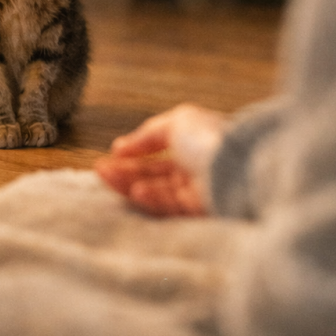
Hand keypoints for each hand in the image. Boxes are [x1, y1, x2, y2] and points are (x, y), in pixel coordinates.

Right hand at [96, 104, 227, 217]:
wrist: (236, 167)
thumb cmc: (210, 138)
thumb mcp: (178, 121)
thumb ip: (148, 134)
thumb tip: (121, 146)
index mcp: (197, 145)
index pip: (160, 153)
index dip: (135, 154)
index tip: (111, 156)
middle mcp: (197, 169)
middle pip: (154, 174)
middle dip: (125, 171)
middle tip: (99, 169)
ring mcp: (198, 192)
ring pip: (156, 191)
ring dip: (130, 185)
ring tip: (106, 176)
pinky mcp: (198, 214)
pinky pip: (168, 207)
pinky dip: (150, 199)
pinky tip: (135, 191)